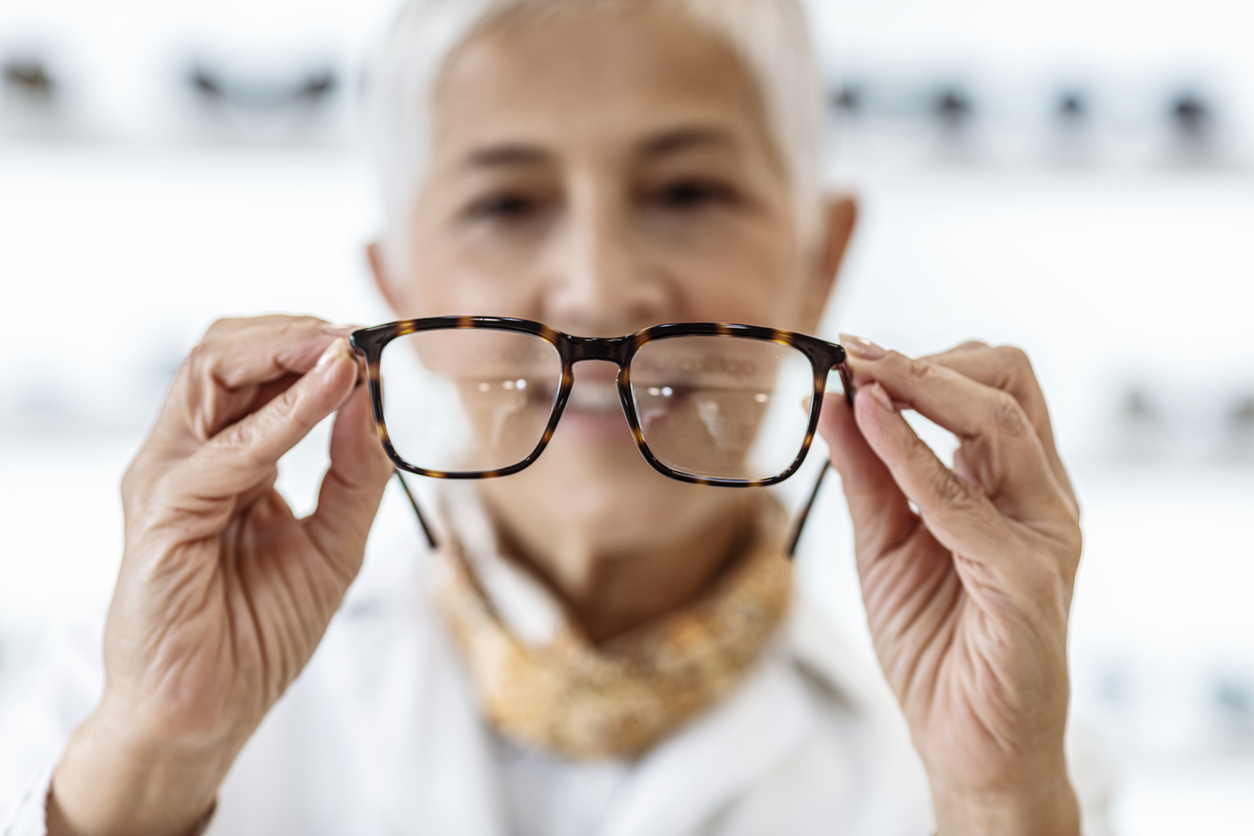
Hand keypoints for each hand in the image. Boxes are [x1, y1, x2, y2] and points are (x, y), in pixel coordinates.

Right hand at [49, 316, 392, 835]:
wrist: (208, 713)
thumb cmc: (259, 633)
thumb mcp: (334, 543)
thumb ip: (356, 474)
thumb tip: (372, 398)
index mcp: (227, 459)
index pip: (255, 371)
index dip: (312, 348)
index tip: (373, 342)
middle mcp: (189, 457)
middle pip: (222, 353)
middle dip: (293, 332)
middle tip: (356, 333)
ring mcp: (167, 479)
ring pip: (208, 375)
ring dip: (283, 352)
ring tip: (343, 347)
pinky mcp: (161, 514)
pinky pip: (226, 450)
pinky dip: (283, 417)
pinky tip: (330, 395)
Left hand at [818, 337, 1081, 835]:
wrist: (962, 742)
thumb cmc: (933, 643)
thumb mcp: (884, 543)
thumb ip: (868, 473)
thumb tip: (839, 399)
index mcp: (1014, 484)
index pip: (991, 385)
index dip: (922, 360)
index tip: (852, 351)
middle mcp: (1041, 497)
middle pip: (1009, 383)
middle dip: (926, 361)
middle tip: (857, 355)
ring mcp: (1045, 534)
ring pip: (1000, 422)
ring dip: (921, 388)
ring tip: (861, 374)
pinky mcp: (1030, 579)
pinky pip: (967, 503)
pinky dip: (914, 457)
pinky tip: (871, 427)